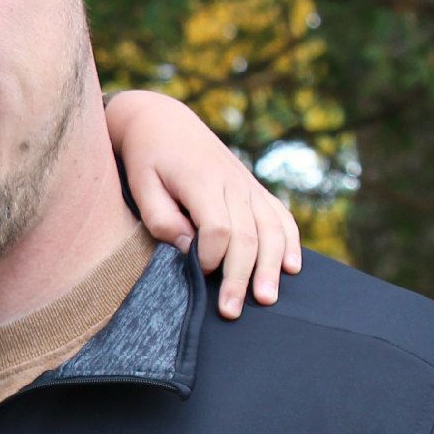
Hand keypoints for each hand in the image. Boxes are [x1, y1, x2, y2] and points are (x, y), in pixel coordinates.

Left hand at [106, 91, 302, 315]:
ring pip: (271, 228)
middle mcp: (232, 183)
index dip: (211, 256)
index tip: (198, 272)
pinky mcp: (255, 189)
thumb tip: (186, 248)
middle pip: (248, 235)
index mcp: (201, 180)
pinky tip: (292, 269)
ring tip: (267, 299)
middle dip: (241, 276)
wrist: (165, 122)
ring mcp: (248, 185)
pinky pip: (281, 216)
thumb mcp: (141, 185)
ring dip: (272, 266)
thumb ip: (161, 218)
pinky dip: (290, 242)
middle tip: (231, 311)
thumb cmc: (148, 159)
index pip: (218, 227)